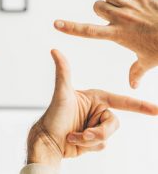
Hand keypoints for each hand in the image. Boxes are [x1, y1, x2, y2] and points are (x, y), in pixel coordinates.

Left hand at [27, 49, 157, 166]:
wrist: (48, 140)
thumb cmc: (54, 114)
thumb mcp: (62, 93)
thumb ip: (63, 71)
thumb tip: (54, 50)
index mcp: (95, 98)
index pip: (120, 100)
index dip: (139, 106)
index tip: (157, 110)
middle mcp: (97, 111)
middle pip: (114, 123)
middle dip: (99, 131)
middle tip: (84, 134)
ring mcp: (96, 126)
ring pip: (107, 137)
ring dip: (90, 139)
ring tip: (73, 136)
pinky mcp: (93, 140)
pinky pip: (101, 146)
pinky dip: (87, 146)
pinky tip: (74, 141)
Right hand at [54, 0, 157, 88]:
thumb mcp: (149, 61)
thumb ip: (137, 72)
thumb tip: (133, 86)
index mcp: (117, 34)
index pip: (87, 31)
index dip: (70, 28)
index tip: (56, 24)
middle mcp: (120, 18)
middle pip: (97, 6)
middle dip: (101, 8)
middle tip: (112, 15)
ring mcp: (130, 5)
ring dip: (114, 0)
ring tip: (126, 8)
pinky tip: (137, 2)